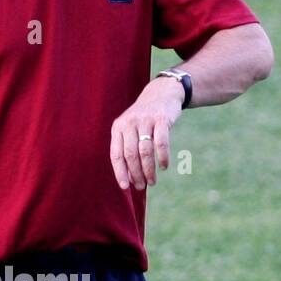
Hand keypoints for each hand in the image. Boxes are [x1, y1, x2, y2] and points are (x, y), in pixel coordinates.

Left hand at [110, 75, 184, 189]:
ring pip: (145, 151)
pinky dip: (162, 157)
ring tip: (152, 181)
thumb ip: (128, 149)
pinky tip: (163, 166)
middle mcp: (129, 123)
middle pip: (131, 155)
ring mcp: (145, 120)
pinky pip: (161, 143)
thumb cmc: (144, 118)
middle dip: (136, 174)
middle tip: (142, 186)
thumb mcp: (131, 128)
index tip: (125, 187)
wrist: (162, 93)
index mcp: (118, 127)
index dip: (120, 172)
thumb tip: (130, 178)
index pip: (116, 154)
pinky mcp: (161, 119)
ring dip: (149, 170)